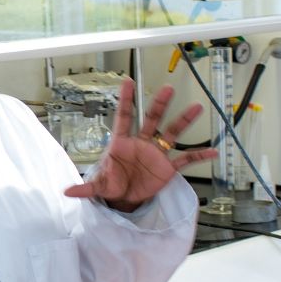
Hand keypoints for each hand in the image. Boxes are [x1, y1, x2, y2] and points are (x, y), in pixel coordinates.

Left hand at [63, 80, 216, 212]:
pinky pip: (185, 160)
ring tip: (196, 107)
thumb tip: (67, 192)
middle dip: (159, 104)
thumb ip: (86, 188)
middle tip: (168, 88)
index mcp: (122, 143)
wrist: (125, 200)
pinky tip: (213, 151)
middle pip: (151, 119)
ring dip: (184, 121)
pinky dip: (199, 155)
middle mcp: (141, 143)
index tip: (127, 81)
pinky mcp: (167, 168)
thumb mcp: (98, 187)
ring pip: (172, 133)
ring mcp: (156, 154)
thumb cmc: (110, 186)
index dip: (125, 100)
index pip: (123, 117)